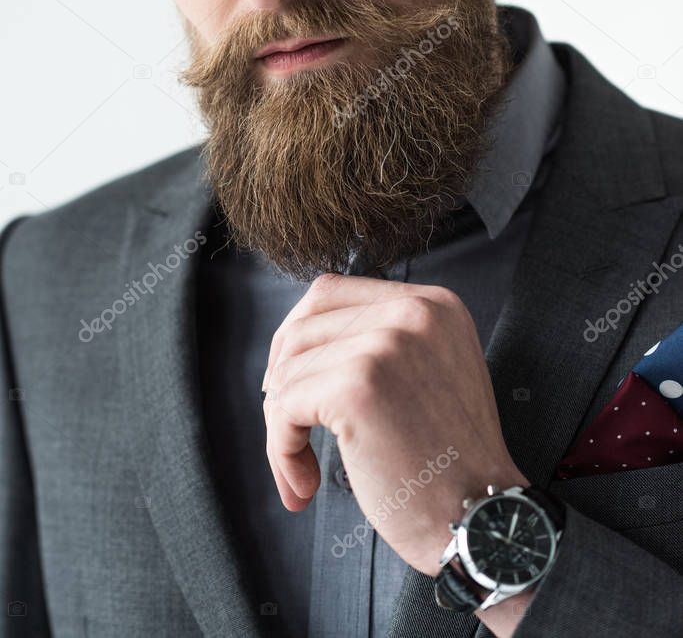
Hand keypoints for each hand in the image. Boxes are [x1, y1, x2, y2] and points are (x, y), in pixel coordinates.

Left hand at [261, 272, 528, 575]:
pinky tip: (304, 483)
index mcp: (433, 304)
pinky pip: (284, 407)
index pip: (331, 293)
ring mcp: (386, 346)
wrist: (482, 519)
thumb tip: (295, 342)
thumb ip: (381, 343)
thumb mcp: (431, 371)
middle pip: (303, 327)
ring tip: (302, 471)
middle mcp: (413, 312)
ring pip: (288, 370)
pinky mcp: (357, 385)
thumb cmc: (449, 463)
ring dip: (281, 425)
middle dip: (281, 382)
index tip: (291, 382)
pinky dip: (281, 449)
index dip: (297, 336)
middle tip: (289, 431)